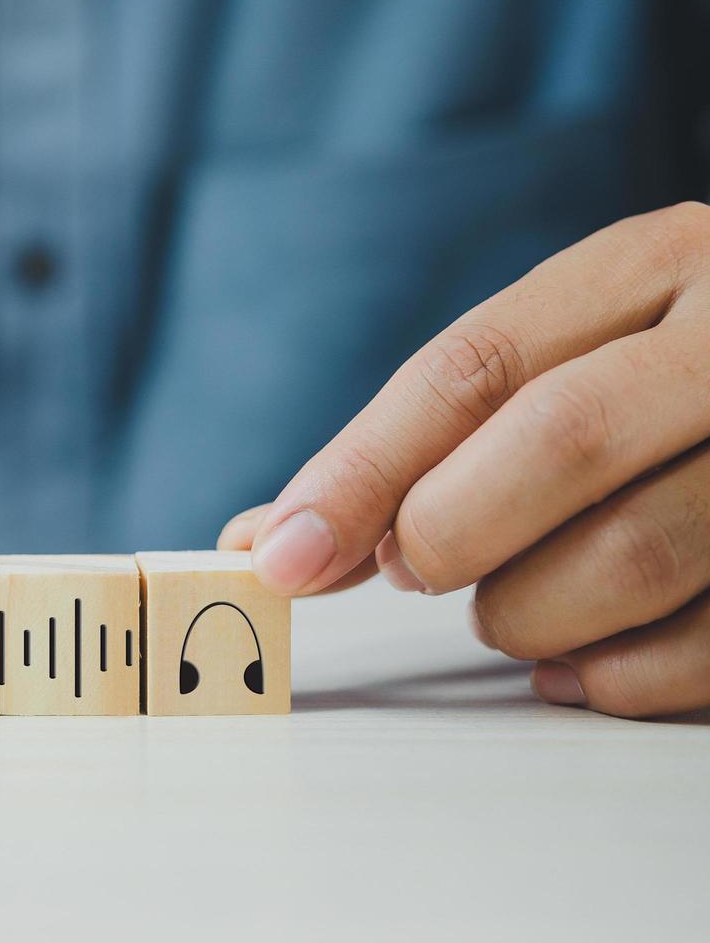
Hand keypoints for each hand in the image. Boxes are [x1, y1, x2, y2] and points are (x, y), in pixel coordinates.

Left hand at [219, 203, 709, 718]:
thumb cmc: (669, 384)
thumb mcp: (572, 355)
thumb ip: (437, 438)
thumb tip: (276, 538)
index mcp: (658, 264)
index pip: (474, 367)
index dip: (362, 469)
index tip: (279, 553)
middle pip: (554, 441)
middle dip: (449, 532)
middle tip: (417, 566)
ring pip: (632, 555)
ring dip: (528, 615)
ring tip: (514, 608)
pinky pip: (706, 651)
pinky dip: (614, 679)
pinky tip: (584, 664)